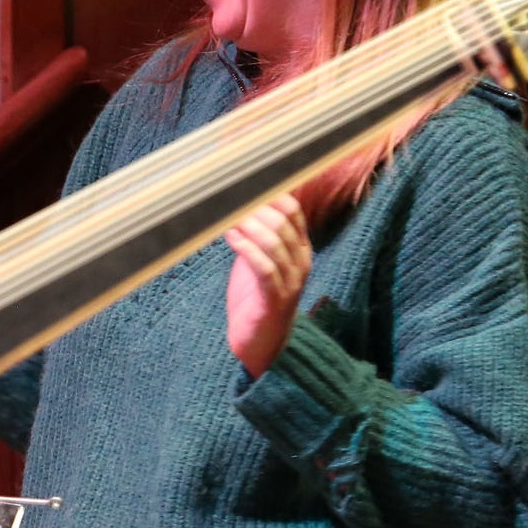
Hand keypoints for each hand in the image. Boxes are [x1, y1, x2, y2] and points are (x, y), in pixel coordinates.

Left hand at [223, 193, 312, 378]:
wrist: (259, 343)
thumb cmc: (255, 297)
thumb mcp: (258, 260)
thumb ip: (254, 234)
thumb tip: (234, 203)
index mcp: (299, 249)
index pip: (292, 211)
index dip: (268, 193)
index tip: (241, 184)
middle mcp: (301, 262)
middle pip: (282, 222)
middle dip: (254, 207)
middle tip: (229, 198)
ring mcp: (291, 282)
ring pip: (274, 242)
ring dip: (248, 225)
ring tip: (227, 216)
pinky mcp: (275, 299)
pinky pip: (264, 268)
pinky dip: (247, 248)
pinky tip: (230, 236)